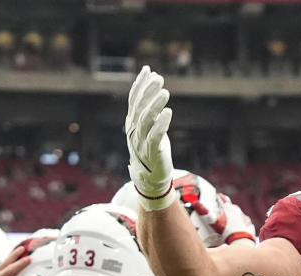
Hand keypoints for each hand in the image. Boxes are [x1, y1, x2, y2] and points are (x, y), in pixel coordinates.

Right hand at [126, 65, 176, 210]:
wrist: (149, 179)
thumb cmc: (151, 151)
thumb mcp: (149, 128)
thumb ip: (150, 111)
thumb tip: (155, 90)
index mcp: (132, 123)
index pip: (133, 100)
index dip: (140, 85)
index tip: (148, 70)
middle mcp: (134, 131)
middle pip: (139, 107)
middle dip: (148, 91)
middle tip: (159, 78)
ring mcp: (142, 142)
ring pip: (146, 119)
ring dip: (154, 104)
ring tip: (165, 92)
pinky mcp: (152, 152)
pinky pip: (154, 136)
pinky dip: (160, 123)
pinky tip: (168, 112)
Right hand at [189, 194, 255, 247]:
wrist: (240, 240)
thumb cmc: (226, 230)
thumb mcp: (214, 221)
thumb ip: (204, 212)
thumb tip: (196, 203)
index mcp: (229, 207)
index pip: (224, 199)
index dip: (220, 198)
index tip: (217, 197)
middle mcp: (237, 210)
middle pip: (232, 207)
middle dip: (227, 209)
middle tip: (222, 213)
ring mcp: (244, 218)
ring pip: (239, 215)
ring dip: (234, 217)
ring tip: (230, 223)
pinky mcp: (249, 225)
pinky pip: (245, 223)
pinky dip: (241, 224)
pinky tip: (238, 229)